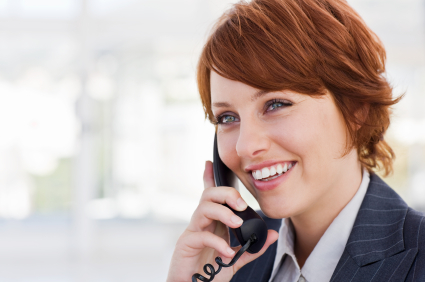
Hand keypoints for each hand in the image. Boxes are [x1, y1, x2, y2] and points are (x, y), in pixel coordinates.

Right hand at [166, 161, 278, 281]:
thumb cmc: (210, 273)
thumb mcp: (235, 259)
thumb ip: (251, 248)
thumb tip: (271, 234)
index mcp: (212, 223)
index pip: (210, 196)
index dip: (208, 177)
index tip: (210, 163)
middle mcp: (201, 223)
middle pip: (208, 195)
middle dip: (226, 193)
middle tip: (241, 204)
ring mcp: (192, 232)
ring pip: (203, 208)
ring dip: (222, 213)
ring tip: (236, 224)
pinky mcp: (185, 245)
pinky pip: (201, 235)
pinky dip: (217, 242)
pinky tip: (227, 252)